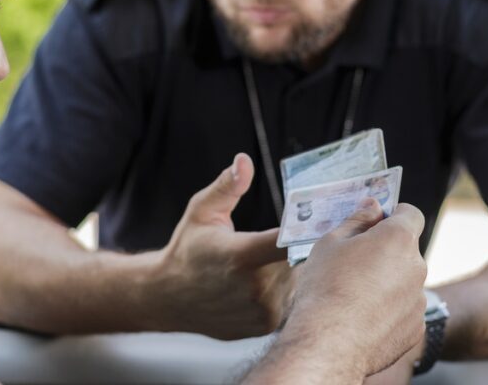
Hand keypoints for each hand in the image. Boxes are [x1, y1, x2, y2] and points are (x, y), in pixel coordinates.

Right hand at [154, 153, 291, 339]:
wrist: (169, 298)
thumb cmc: (187, 250)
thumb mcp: (201, 211)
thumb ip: (227, 186)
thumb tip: (244, 161)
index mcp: (241, 255)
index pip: (289, 241)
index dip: (308, 228)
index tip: (318, 218)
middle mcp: (255, 286)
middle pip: (299, 259)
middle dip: (298, 246)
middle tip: (291, 236)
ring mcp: (262, 310)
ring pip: (297, 280)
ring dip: (291, 269)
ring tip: (268, 262)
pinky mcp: (266, 325)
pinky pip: (290, 300)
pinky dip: (284, 289)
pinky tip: (262, 283)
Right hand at [284, 199, 427, 378]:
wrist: (328, 343)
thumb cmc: (324, 288)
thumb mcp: (330, 243)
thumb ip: (357, 220)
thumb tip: (372, 207)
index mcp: (397, 239)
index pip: (410, 214)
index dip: (393, 215)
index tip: (375, 223)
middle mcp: (416, 267)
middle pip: (405, 250)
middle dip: (384, 252)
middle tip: (352, 264)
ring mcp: (419, 300)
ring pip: (404, 281)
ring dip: (386, 282)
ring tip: (352, 297)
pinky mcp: (416, 327)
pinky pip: (404, 310)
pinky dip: (388, 310)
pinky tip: (361, 318)